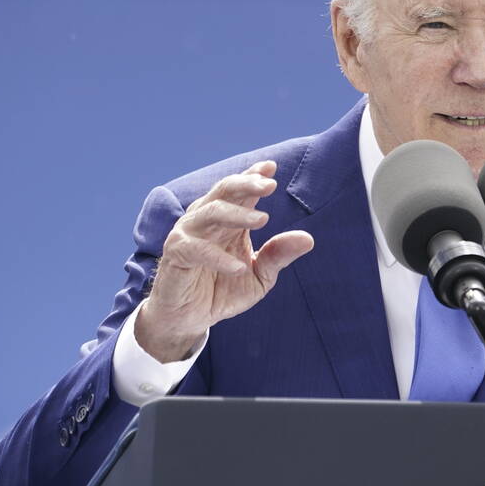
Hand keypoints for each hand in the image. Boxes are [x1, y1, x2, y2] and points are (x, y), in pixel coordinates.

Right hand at [134, 160, 314, 361]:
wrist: (190, 319)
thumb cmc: (223, 291)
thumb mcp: (259, 276)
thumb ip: (278, 256)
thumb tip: (308, 239)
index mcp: (227, 220)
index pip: (239, 191)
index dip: (253, 175)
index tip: (272, 167)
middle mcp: (206, 221)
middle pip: (223, 191)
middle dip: (246, 184)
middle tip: (269, 185)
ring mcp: (188, 235)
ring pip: (210, 212)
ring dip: (236, 214)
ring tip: (263, 220)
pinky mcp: (176, 255)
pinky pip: (196, 249)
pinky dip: (218, 258)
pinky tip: (239, 268)